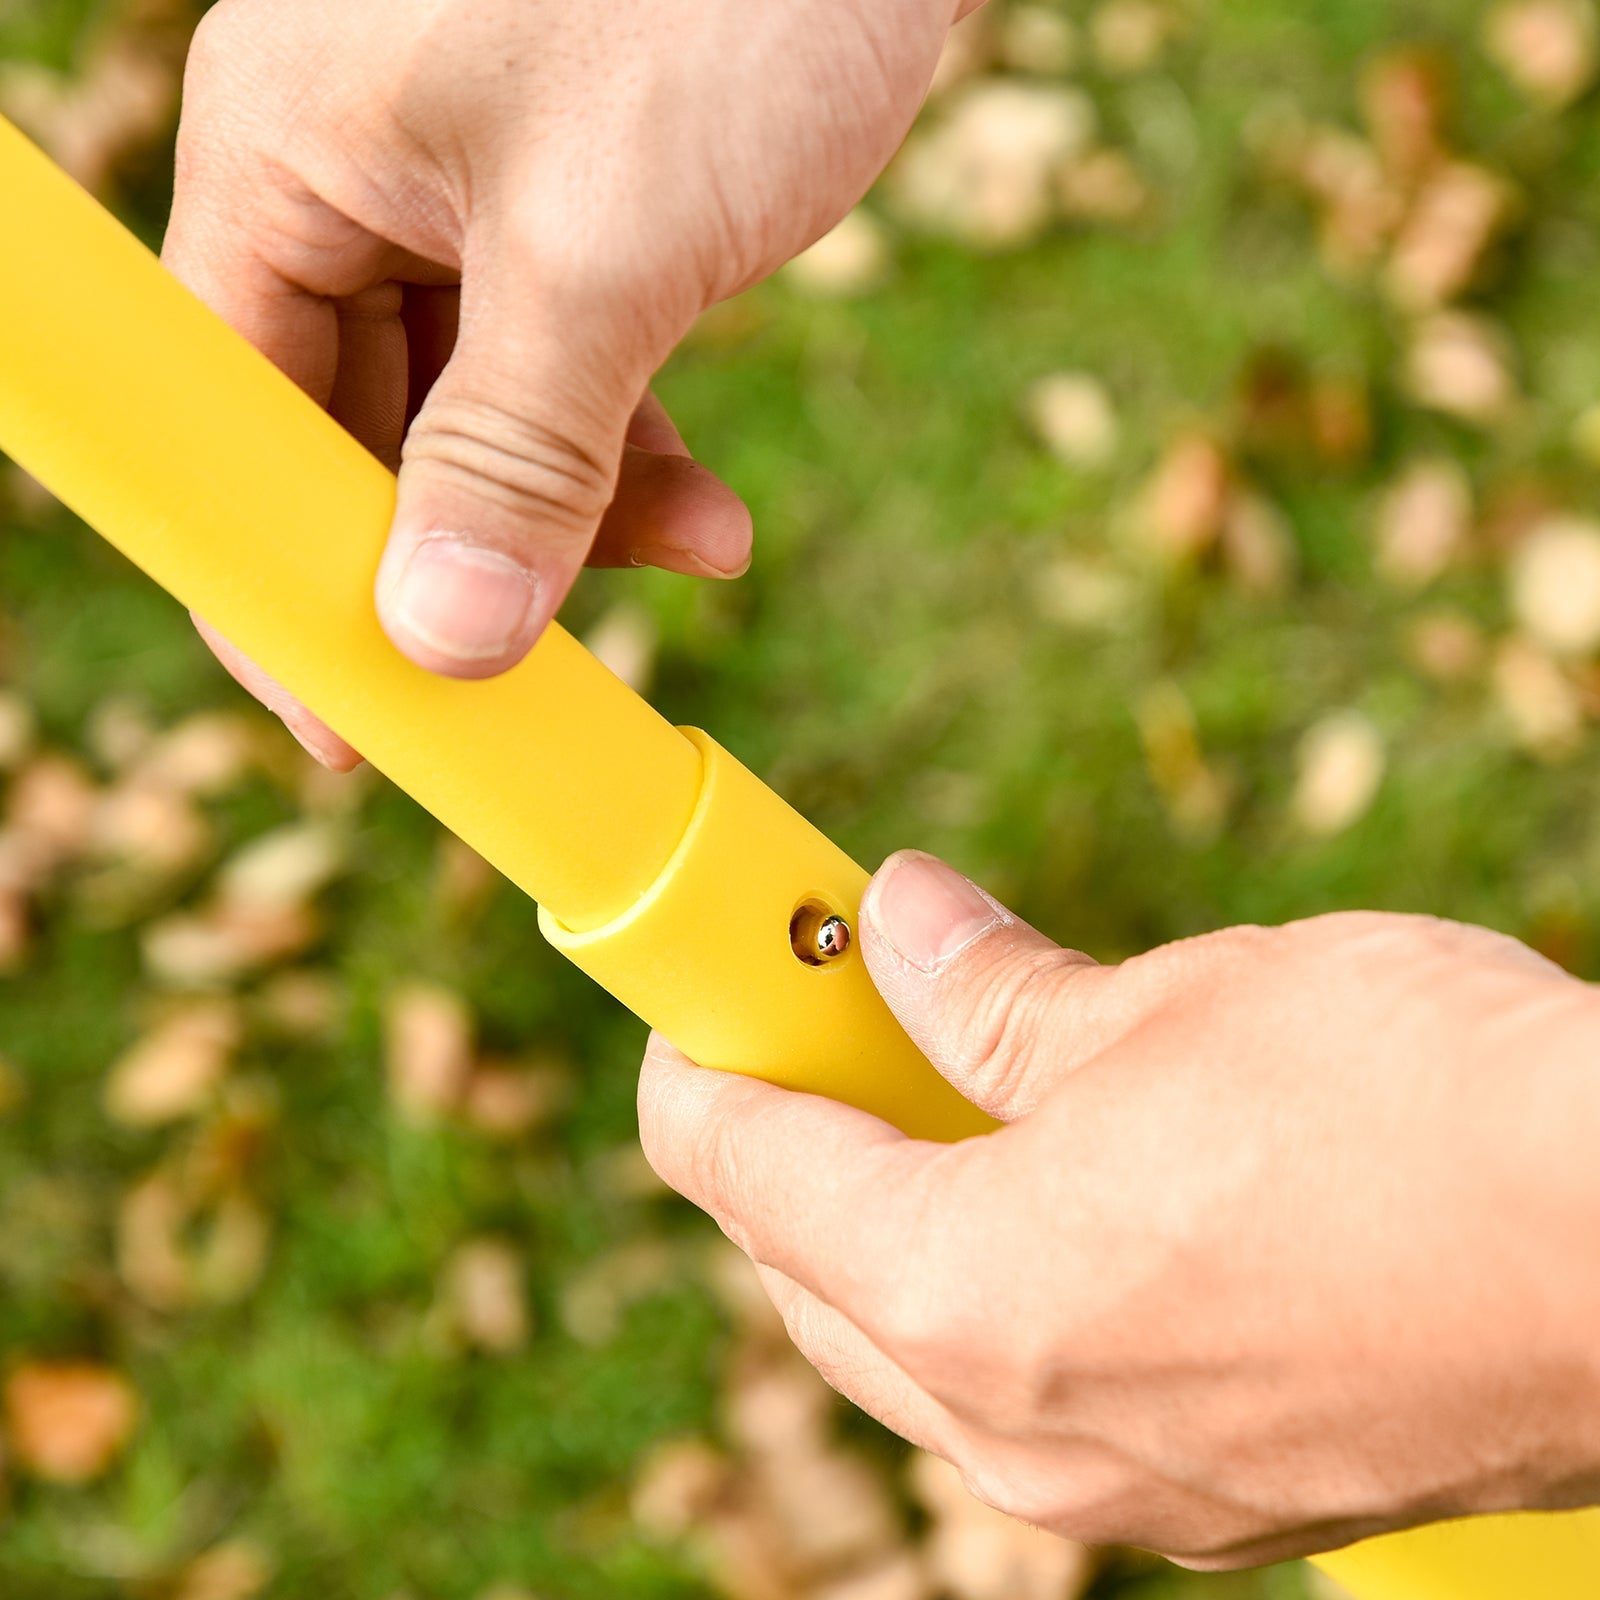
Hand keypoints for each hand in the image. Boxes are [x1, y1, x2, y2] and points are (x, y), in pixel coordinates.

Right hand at [164, 0, 975, 765]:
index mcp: (288, 150)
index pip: (233, 418)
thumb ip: (520, 453)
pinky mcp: (570, 208)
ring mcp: (464, 192)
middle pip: (356, 432)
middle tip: (541, 677)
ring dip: (580, 512)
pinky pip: (563, 371)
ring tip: (697, 554)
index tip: (357, 723)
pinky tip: (712, 511)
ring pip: (477, 418)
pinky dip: (629, 449)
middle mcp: (353, 174)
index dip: (283, 584)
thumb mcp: (608, 245)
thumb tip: (448, 637)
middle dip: (467, 555)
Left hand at [639, 849, 1599, 1567]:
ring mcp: (1119, 1490)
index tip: (711, 1000)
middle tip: (830, 1027)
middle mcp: (1019, 1430)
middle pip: (814, 1275)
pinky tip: (1070, 1191)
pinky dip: (1007, 1288)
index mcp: (966, 1294)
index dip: (704, 1067)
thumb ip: (993, 990)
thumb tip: (901, 924)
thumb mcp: (1165, 1008)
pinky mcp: (1213, 1499)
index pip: (744, 1173)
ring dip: (898, 1220)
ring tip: (951, 1094)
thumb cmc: (1413, 1112)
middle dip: (797, 1146)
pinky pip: (1039, 1391)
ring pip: (921, 1348)